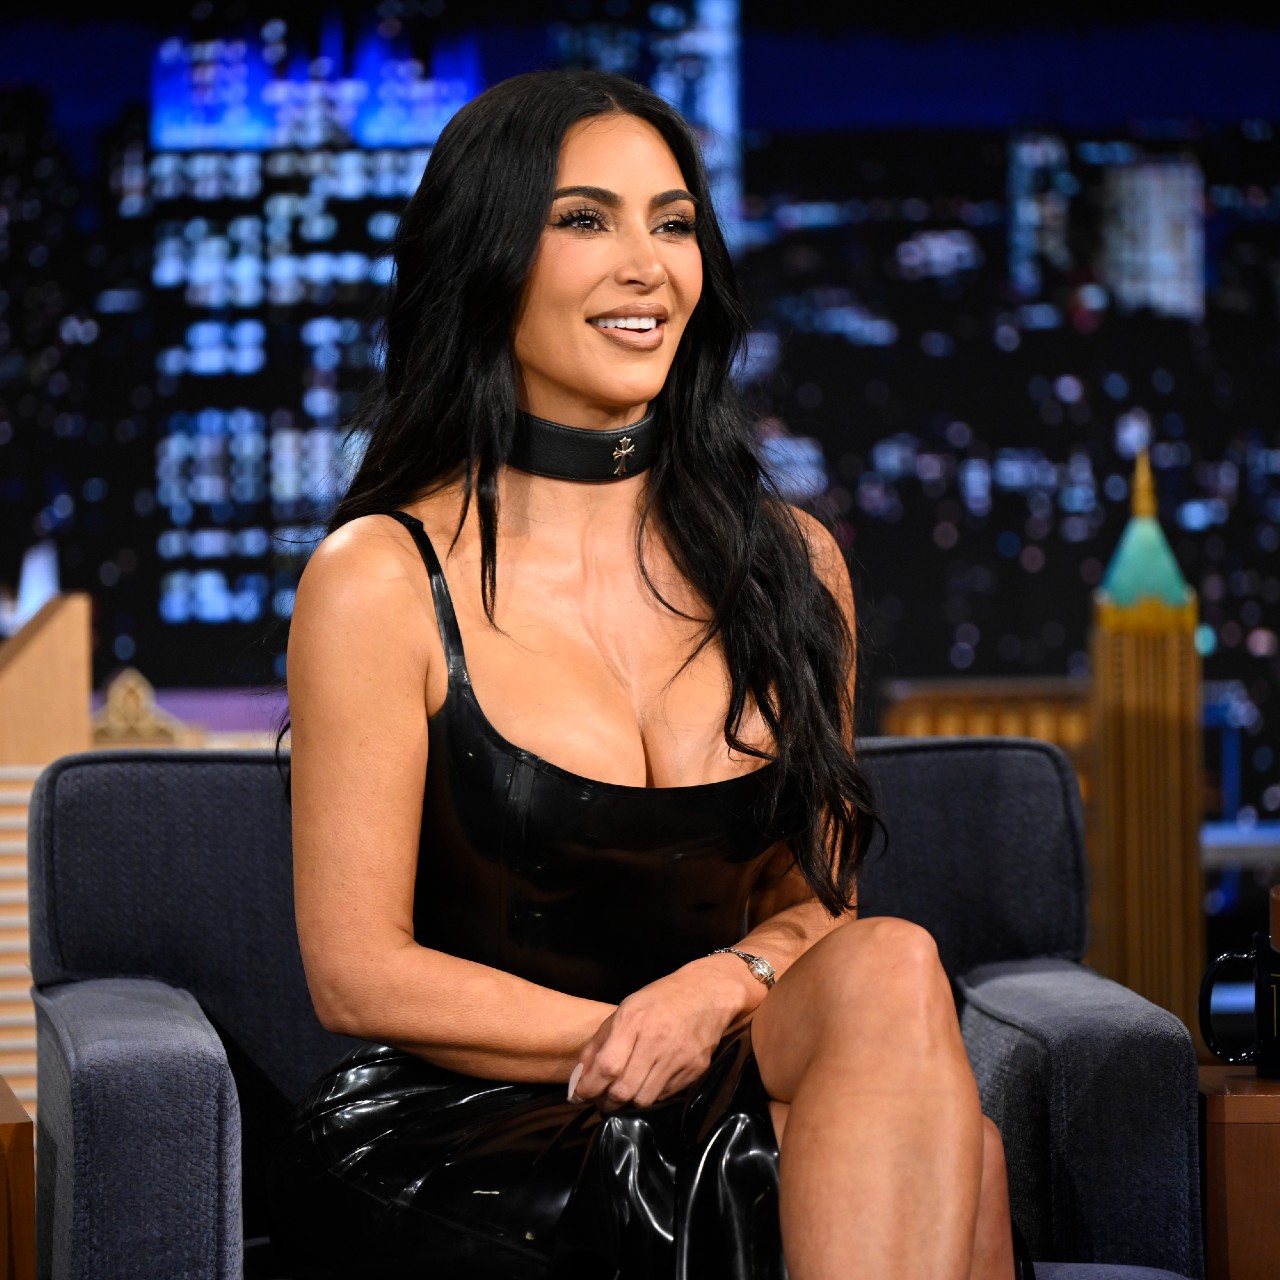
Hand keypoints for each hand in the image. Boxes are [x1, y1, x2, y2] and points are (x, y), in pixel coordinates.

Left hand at [569, 956, 761, 1110]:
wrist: (707, 993)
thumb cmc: (660, 1000)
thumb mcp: (624, 1010)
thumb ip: (598, 1043)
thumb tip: (579, 1077)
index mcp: (633, 1020)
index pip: (606, 1066)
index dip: (588, 1087)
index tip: (577, 1095)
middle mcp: (656, 1040)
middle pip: (624, 1090)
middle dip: (605, 1102)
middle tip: (600, 1100)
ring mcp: (679, 1057)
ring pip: (644, 1100)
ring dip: (627, 1103)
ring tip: (621, 1095)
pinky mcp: (695, 1069)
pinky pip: (664, 1096)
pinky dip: (650, 1095)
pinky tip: (646, 1083)